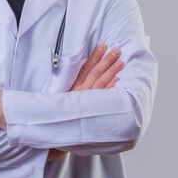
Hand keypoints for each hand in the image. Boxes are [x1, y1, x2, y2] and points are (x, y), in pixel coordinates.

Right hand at [48, 44, 124, 161]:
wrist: (56, 131)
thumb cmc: (61, 114)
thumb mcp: (65, 97)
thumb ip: (75, 88)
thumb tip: (84, 76)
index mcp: (74, 87)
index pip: (86, 68)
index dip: (95, 57)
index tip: (103, 47)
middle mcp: (81, 92)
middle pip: (96, 72)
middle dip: (107, 60)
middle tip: (117, 50)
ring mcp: (87, 100)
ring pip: (102, 81)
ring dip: (112, 71)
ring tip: (121, 62)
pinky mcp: (93, 109)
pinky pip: (104, 96)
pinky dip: (111, 87)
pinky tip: (118, 80)